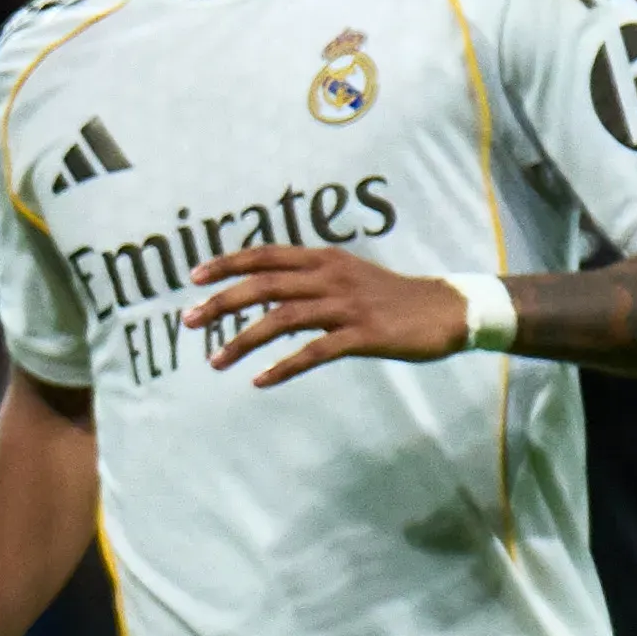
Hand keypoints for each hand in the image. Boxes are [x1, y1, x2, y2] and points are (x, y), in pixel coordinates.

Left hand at [188, 244, 463, 384]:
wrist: (448, 310)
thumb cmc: (392, 297)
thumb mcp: (348, 276)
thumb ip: (309, 280)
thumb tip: (264, 295)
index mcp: (325, 259)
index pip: (267, 255)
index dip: (228, 263)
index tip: (195, 278)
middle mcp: (331, 277)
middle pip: (264, 285)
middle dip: (222, 303)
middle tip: (188, 321)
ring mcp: (347, 305)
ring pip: (282, 318)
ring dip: (243, 340)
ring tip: (214, 361)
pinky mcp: (363, 335)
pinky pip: (314, 352)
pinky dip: (283, 366)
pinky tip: (260, 380)